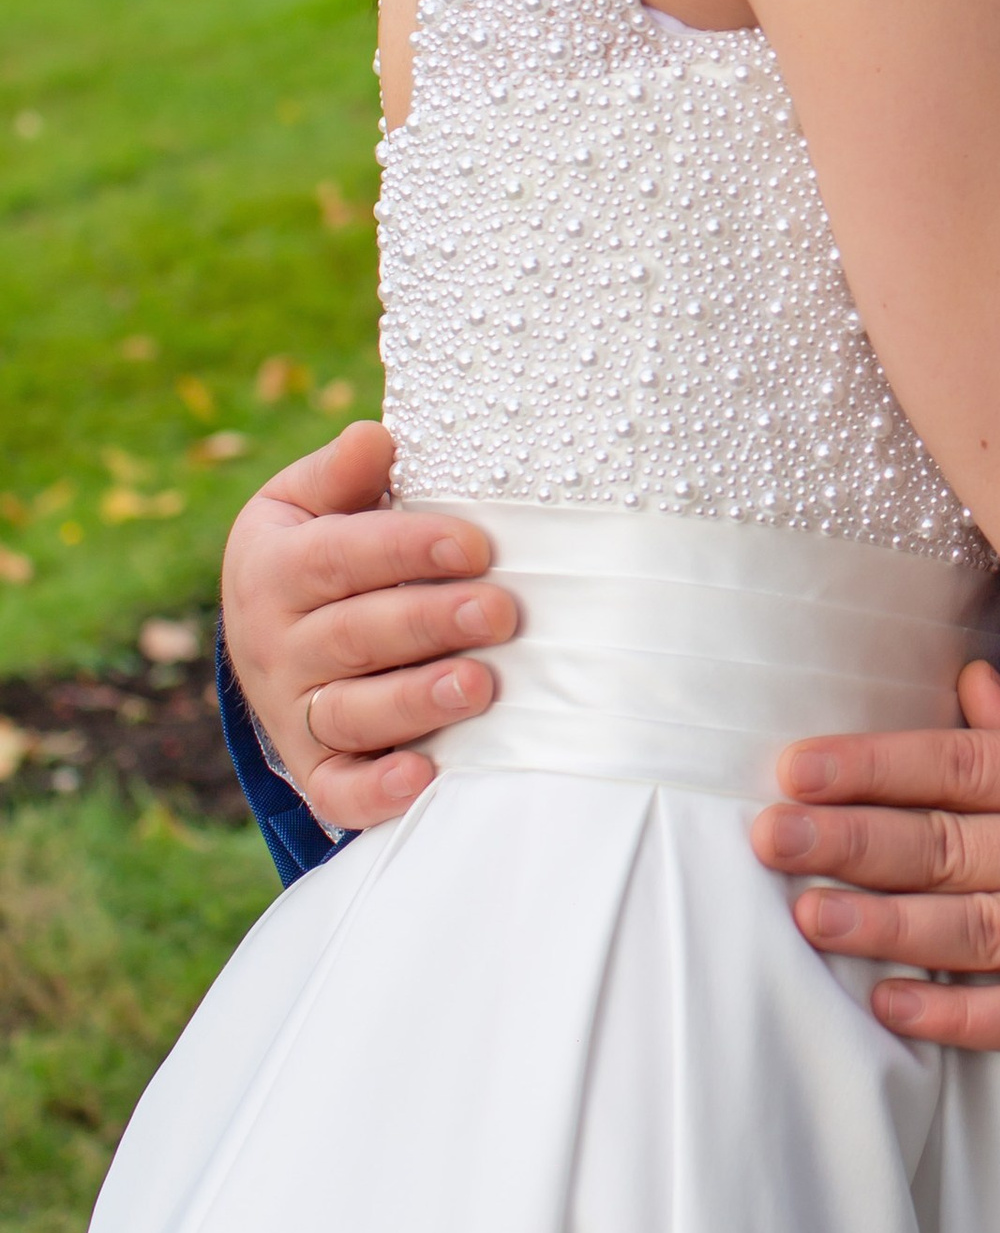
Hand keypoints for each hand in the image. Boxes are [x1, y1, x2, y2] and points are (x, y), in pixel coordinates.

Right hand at [219, 422, 504, 827]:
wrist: (267, 636)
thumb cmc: (315, 551)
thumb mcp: (307, 501)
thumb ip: (342, 472)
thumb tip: (375, 439)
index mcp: (275, 568)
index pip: (339, 558)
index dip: (407, 550)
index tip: (476, 544)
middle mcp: (276, 645)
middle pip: (354, 636)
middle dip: (430, 623)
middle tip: (501, 612)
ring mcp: (293, 712)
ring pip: (350, 713)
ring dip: (415, 703)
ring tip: (479, 686)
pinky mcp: (314, 770)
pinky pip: (338, 790)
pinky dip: (377, 793)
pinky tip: (424, 776)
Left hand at [751, 663, 999, 1053]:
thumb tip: (965, 692)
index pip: (955, 762)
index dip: (870, 762)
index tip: (795, 763)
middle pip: (944, 842)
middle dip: (847, 839)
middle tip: (766, 836)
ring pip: (970, 927)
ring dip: (881, 923)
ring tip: (804, 915)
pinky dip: (959, 1013)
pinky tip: (895, 1007)